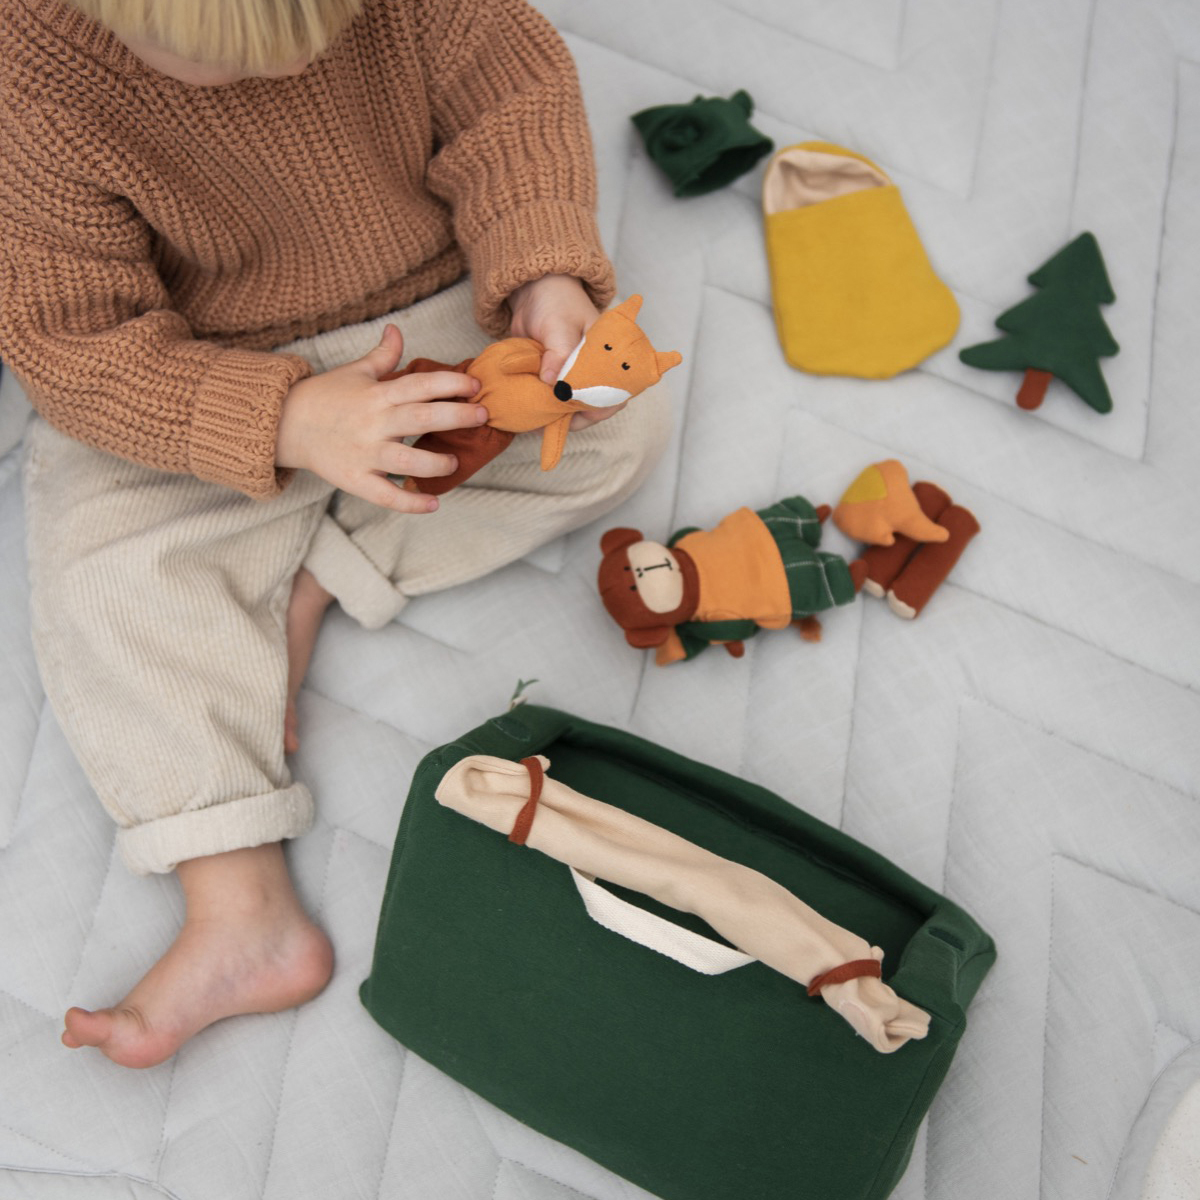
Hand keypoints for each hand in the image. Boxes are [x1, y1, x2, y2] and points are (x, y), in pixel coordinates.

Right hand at [276, 324, 486, 511]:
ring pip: (405, 461)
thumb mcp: (354, 372)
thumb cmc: (325, 397)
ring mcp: (364, 454)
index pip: (419, 384)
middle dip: (455, 416)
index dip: (449, 383)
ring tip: (453, 461)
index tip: (475, 385)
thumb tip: (396, 330)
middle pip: (420, 418)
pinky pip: (385, 496)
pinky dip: (409, 502)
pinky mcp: (355, 480)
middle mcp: (373, 424)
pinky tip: (433, 503)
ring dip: (434, 463)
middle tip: (482, 416)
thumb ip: (382, 356)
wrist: (284, 424)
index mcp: (376, 395)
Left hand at [508, 274, 620, 429]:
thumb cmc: (557, 303)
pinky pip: (551, 399)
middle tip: (549, 422)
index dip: (598, 410)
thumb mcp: (559, 325)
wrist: (533, 292)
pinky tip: (528, 413)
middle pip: (591, 406)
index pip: (614, 394)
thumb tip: (551, 382)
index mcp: (609, 359)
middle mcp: (594, 372)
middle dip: (572, 417)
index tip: (575, 417)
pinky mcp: (554, 379)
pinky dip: (541, 407)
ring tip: (535, 420)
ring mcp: (573, 378)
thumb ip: (558, 353)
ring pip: (569, 406)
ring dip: (554, 415)